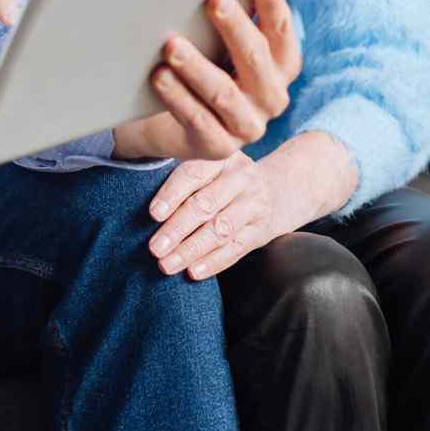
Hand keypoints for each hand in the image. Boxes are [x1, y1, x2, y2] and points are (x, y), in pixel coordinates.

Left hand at [111, 0, 300, 160]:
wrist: (175, 126)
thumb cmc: (202, 68)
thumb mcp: (217, 44)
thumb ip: (225, 18)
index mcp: (280, 66)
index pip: (280, 30)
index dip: (271, 0)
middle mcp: (271, 97)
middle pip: (255, 58)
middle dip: (234, 26)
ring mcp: (247, 126)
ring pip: (223, 92)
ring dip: (197, 66)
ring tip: (171, 44)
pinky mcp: (218, 148)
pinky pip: (198, 121)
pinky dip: (177, 97)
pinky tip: (158, 76)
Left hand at [145, 132, 359, 278]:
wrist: (282, 186)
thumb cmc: (226, 178)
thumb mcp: (212, 166)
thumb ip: (185, 180)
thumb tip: (147, 209)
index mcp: (221, 158)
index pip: (193, 174)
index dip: (172, 194)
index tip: (153, 214)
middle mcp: (240, 179)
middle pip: (206, 205)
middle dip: (177, 229)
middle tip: (154, 248)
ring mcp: (254, 204)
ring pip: (220, 230)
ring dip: (191, 250)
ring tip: (166, 264)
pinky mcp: (262, 229)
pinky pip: (236, 248)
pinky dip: (213, 262)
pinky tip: (193, 272)